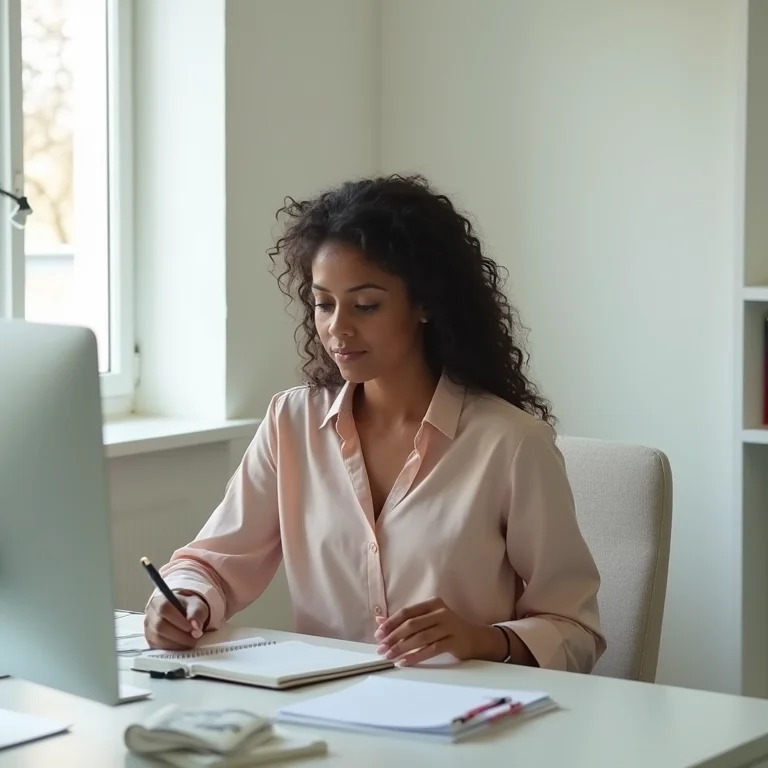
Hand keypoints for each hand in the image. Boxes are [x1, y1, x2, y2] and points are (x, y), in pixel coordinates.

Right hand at [144, 590, 209, 649]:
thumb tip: (196, 627)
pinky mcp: (150, 640)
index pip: (164, 609)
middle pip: (160, 626)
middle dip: (180, 635)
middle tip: (194, 638)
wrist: (183, 614)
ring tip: (190, 641)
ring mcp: (148, 628)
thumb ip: (197, 613)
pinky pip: (159, 647)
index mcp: (160, 600)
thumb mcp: (197, 605)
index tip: (192, 628)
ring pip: (158, 638)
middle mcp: (150, 614)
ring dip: (177, 643)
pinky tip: (182, 644)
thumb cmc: (188, 608)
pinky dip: (173, 648)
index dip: (179, 620)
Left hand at [373, 597, 506, 666]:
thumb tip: (379, 621)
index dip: (391, 623)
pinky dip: (415, 657)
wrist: (476, 638)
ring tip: (389, 656)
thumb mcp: (428, 620)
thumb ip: (405, 620)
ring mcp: (449, 626)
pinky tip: (404, 662)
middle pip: (412, 624)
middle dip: (393, 637)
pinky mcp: (454, 641)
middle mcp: (441, 612)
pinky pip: (431, 650)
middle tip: (381, 648)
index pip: (407, 612)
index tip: (378, 635)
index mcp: (432, 603)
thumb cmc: (448, 629)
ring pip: (420, 638)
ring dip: (401, 648)